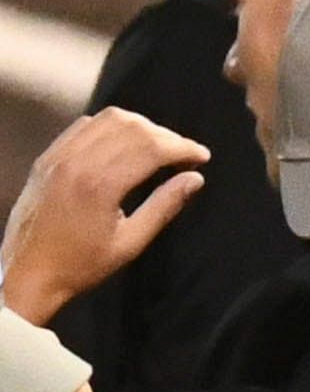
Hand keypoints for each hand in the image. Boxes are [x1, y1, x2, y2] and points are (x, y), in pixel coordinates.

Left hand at [3, 111, 207, 323]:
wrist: (25, 272)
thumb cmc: (81, 264)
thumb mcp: (130, 243)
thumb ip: (164, 206)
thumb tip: (195, 179)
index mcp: (100, 185)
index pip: (151, 148)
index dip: (183, 147)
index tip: (202, 156)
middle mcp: (77, 162)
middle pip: (133, 127)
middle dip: (166, 136)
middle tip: (183, 154)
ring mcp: (58, 156)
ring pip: (107, 119)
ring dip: (140, 126)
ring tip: (156, 146)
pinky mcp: (46, 158)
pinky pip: (82, 126)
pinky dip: (109, 127)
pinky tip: (122, 144)